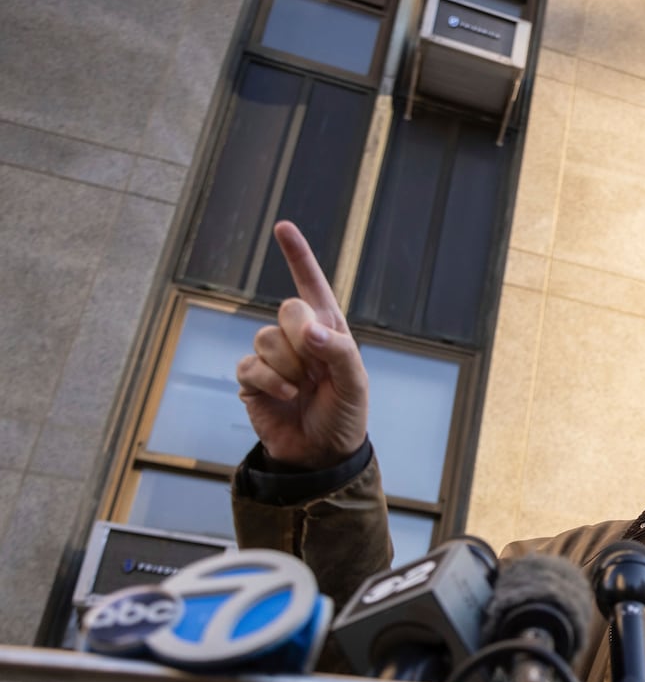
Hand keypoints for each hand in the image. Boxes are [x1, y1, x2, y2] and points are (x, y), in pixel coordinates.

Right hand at [236, 221, 368, 468]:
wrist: (322, 454)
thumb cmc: (345, 415)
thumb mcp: (354, 383)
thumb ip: (338, 352)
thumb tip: (310, 331)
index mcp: (329, 329)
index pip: (312, 285)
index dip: (298, 256)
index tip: (283, 227)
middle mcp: (298, 337)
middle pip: (288, 310)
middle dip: (303, 338)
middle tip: (317, 368)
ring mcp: (273, 356)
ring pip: (267, 338)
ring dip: (289, 368)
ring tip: (304, 389)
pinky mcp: (253, 378)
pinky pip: (251, 365)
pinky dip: (271, 383)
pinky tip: (286, 397)